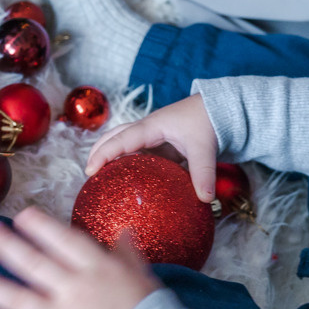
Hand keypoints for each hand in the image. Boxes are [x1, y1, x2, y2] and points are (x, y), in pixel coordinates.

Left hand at [0, 207, 161, 308]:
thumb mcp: (142, 276)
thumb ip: (125, 254)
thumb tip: (122, 232)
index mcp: (97, 268)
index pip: (62, 240)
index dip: (39, 226)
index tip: (22, 216)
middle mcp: (74, 290)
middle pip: (32, 264)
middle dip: (5, 247)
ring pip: (18, 300)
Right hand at [86, 94, 217, 201]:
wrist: (220, 109)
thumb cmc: (209, 121)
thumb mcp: (205, 148)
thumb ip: (203, 173)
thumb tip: (204, 199)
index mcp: (152, 126)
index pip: (121, 139)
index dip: (103, 154)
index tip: (90, 171)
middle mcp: (147, 128)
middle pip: (113, 136)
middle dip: (98, 151)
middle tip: (88, 174)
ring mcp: (153, 135)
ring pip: (123, 143)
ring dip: (110, 155)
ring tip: (100, 177)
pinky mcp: (160, 143)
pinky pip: (138, 153)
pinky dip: (128, 163)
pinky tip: (127, 179)